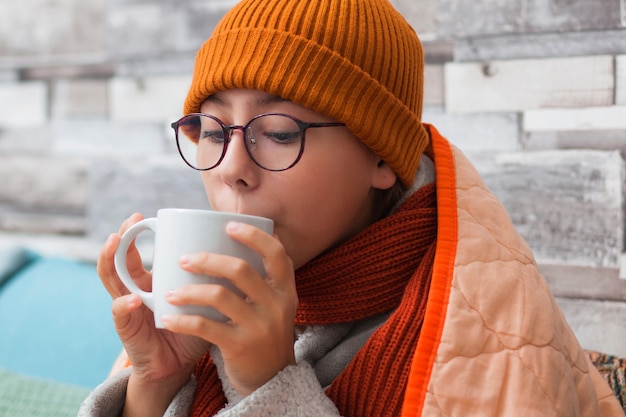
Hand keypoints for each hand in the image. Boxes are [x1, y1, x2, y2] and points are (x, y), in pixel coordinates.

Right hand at [97, 214, 210, 413]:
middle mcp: (135, 289)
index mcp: (151, 280)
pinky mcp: (127, 329)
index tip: (146, 215)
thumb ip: (215, 279)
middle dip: (121, 236)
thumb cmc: (194, 330)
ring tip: (114, 241)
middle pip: (119, 258)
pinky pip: (120, 314)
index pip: (137, 251)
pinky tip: (133, 299)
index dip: (136, 232)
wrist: (178, 366)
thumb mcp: (203, 299)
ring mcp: (127, 307)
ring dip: (110, 258)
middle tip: (132, 220)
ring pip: (110, 278)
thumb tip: (245, 252)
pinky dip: (124, 306)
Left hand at [161, 221, 298, 395]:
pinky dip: (182, 320)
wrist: (272, 380)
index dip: (254, 236)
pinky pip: (205, 326)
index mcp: (285, 290)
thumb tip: (242, 240)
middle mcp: (276, 305)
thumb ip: (263, 279)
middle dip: (207, 260)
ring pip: (219, 296)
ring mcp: (259, 326)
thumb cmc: (265, 333)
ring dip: (189, 290)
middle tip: (184, 259)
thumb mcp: (276, 305)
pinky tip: (167, 318)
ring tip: (169, 292)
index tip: (229, 225)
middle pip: (240, 270)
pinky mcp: (240, 347)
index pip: (276, 254)